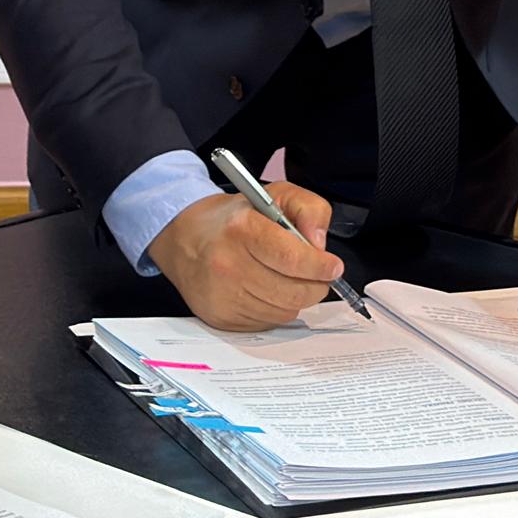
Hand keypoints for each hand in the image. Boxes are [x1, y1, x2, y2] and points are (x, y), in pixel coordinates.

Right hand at [143, 179, 342, 331]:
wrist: (185, 239)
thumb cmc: (233, 219)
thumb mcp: (274, 195)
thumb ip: (309, 209)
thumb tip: (320, 244)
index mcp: (241, 229)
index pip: (293, 258)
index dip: (320, 266)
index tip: (332, 266)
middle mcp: (227, 264)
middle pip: (294, 291)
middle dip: (315, 284)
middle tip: (316, 274)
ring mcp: (222, 295)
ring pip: (285, 311)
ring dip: (295, 297)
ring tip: (284, 277)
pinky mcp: (221, 317)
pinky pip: (268, 322)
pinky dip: (276, 309)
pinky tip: (266, 290)